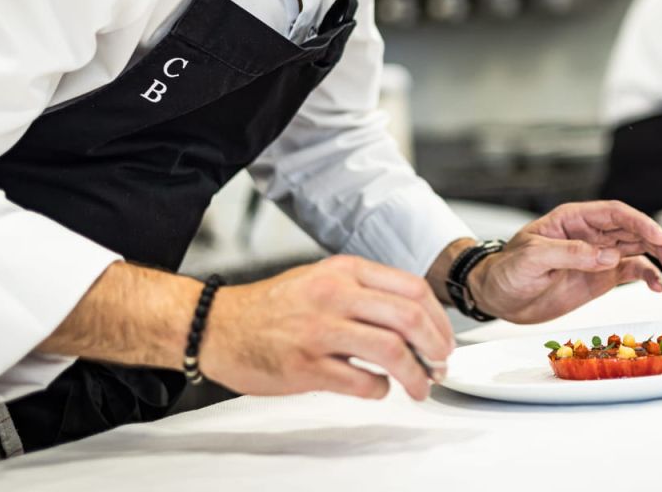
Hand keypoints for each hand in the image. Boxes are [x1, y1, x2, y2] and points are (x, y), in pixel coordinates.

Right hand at [198, 255, 454, 400]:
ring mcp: (320, 330)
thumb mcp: (321, 279)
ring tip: (420, 386)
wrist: (216, 326)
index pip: (412, 288)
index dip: (439, 319)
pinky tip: (378, 389)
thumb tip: (413, 317)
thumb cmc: (271, 307)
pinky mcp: (305, 365)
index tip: (444, 339)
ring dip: (416, 374)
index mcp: (344, 271)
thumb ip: (364, 291)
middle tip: (441, 365)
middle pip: (408, 317)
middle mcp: (334, 295)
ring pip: (390, 350)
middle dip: (436, 347)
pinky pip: (360, 381)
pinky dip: (379, 390)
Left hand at [468, 201, 661, 323]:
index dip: (639, 222)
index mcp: (572, 220)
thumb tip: (609, 256)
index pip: (614, 213)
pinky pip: (629, 271)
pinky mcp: (598, 277)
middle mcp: (589, 234)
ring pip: (637, 248)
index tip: (658, 237)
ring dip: (659, 257)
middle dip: (658, 240)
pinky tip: (657, 285)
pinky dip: (647, 276)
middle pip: (632, 229)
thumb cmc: (506, 270)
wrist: (497, 296)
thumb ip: (570, 254)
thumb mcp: (532, 257)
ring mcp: (596, 256)